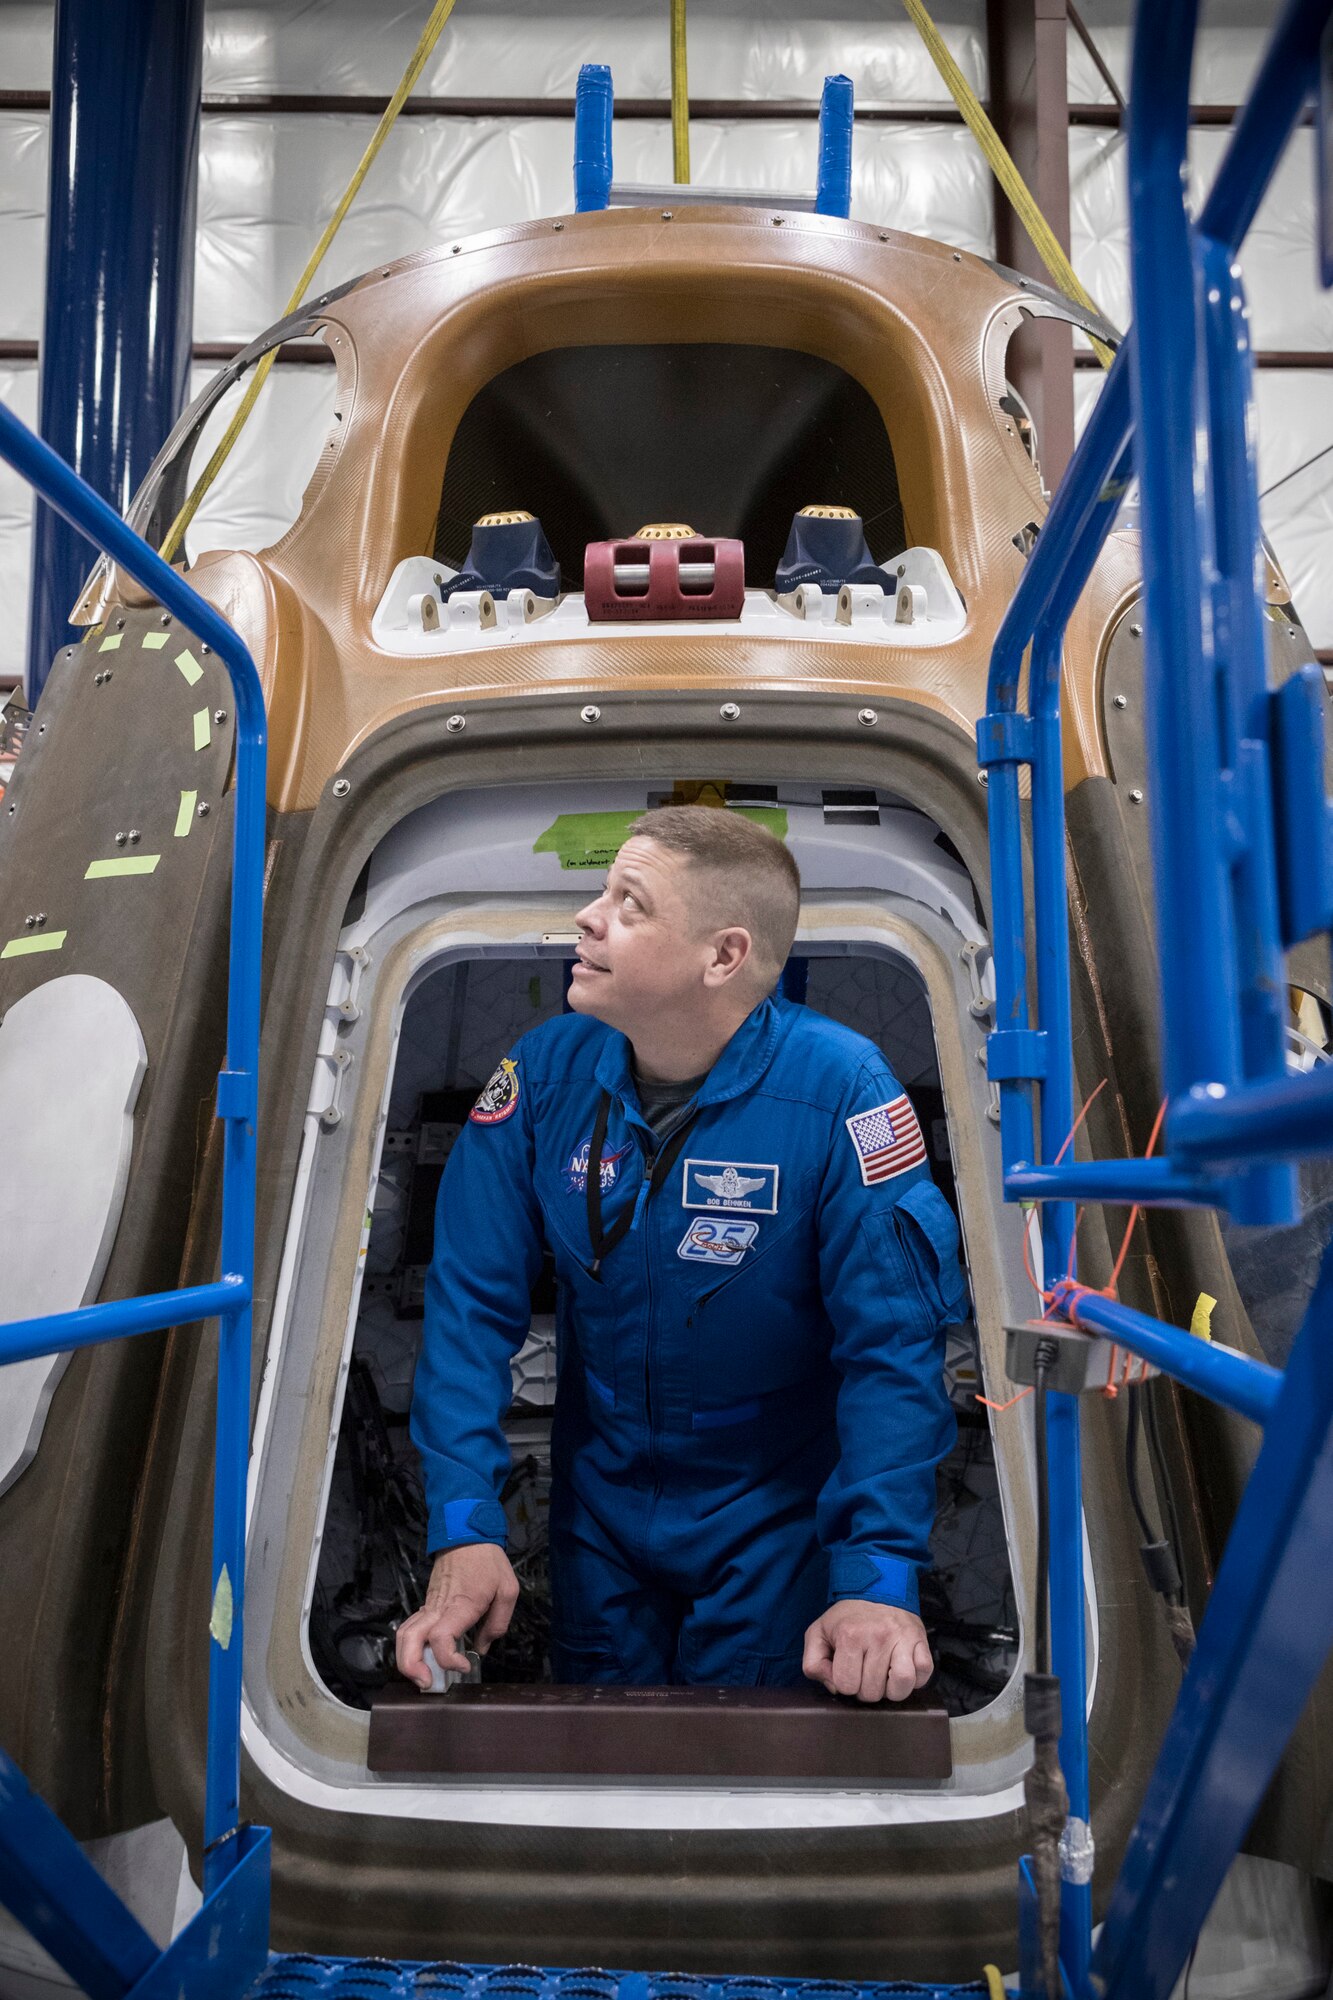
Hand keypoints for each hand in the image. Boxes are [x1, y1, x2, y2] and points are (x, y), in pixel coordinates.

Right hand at [395, 1544, 518, 1689]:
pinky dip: (411, 1646)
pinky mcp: (427, 1603)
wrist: (467, 1534)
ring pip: (404, 1634)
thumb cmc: (488, 1561)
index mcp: (460, 1605)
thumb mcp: (507, 1590)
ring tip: (423, 1676)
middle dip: (411, 1667)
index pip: (441, 1637)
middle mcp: (438, 1607)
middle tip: (428, 1683)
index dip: (448, 1659)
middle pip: (409, 1639)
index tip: (464, 1666)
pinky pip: (411, 1627)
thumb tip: (481, 1649)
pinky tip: (425, 1656)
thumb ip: (497, 1623)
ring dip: (406, 1659)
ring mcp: (429, 1605)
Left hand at [802, 1600, 932, 1702]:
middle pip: (873, 1692)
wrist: (876, 1589)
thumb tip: (834, 1687)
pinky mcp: (921, 1640)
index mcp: (850, 1635)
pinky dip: (915, 1680)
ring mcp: (903, 1638)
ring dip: (892, 1690)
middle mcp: (878, 1636)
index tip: (848, 1669)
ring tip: (884, 1677)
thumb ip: (813, 1663)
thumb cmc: (847, 1617)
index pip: (846, 1686)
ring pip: (901, 1686)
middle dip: (866, 1689)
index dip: (845, 1683)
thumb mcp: (818, 1633)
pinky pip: (923, 1674)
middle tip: (865, 1672)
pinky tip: (901, 1669)